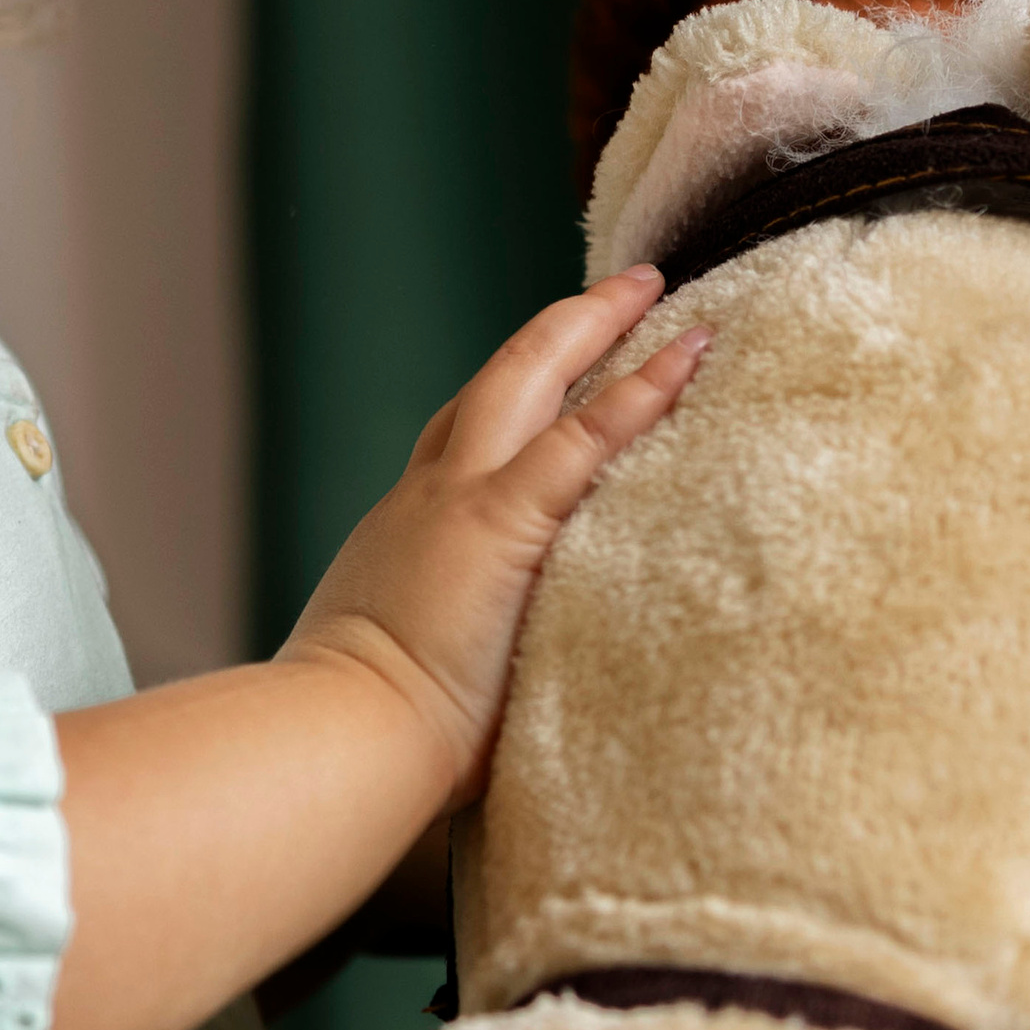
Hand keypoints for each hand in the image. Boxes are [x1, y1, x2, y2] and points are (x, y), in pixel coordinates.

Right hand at [279, 271, 707, 809]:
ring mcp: (464, 502)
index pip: (458, 442)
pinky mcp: (502, 524)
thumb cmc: (362, 740)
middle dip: (558, 332)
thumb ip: (434, 656)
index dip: (505, 399)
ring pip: (532, 381)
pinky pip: (584, 439)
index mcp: (405, 534)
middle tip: (616, 293)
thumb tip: (459, 698)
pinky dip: (639, 392)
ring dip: (596, 328)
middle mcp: (429, 498)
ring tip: (656, 290)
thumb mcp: (387, 672)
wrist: (340, 738)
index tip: (546, 371)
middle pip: (494, 385)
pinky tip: (688, 354)